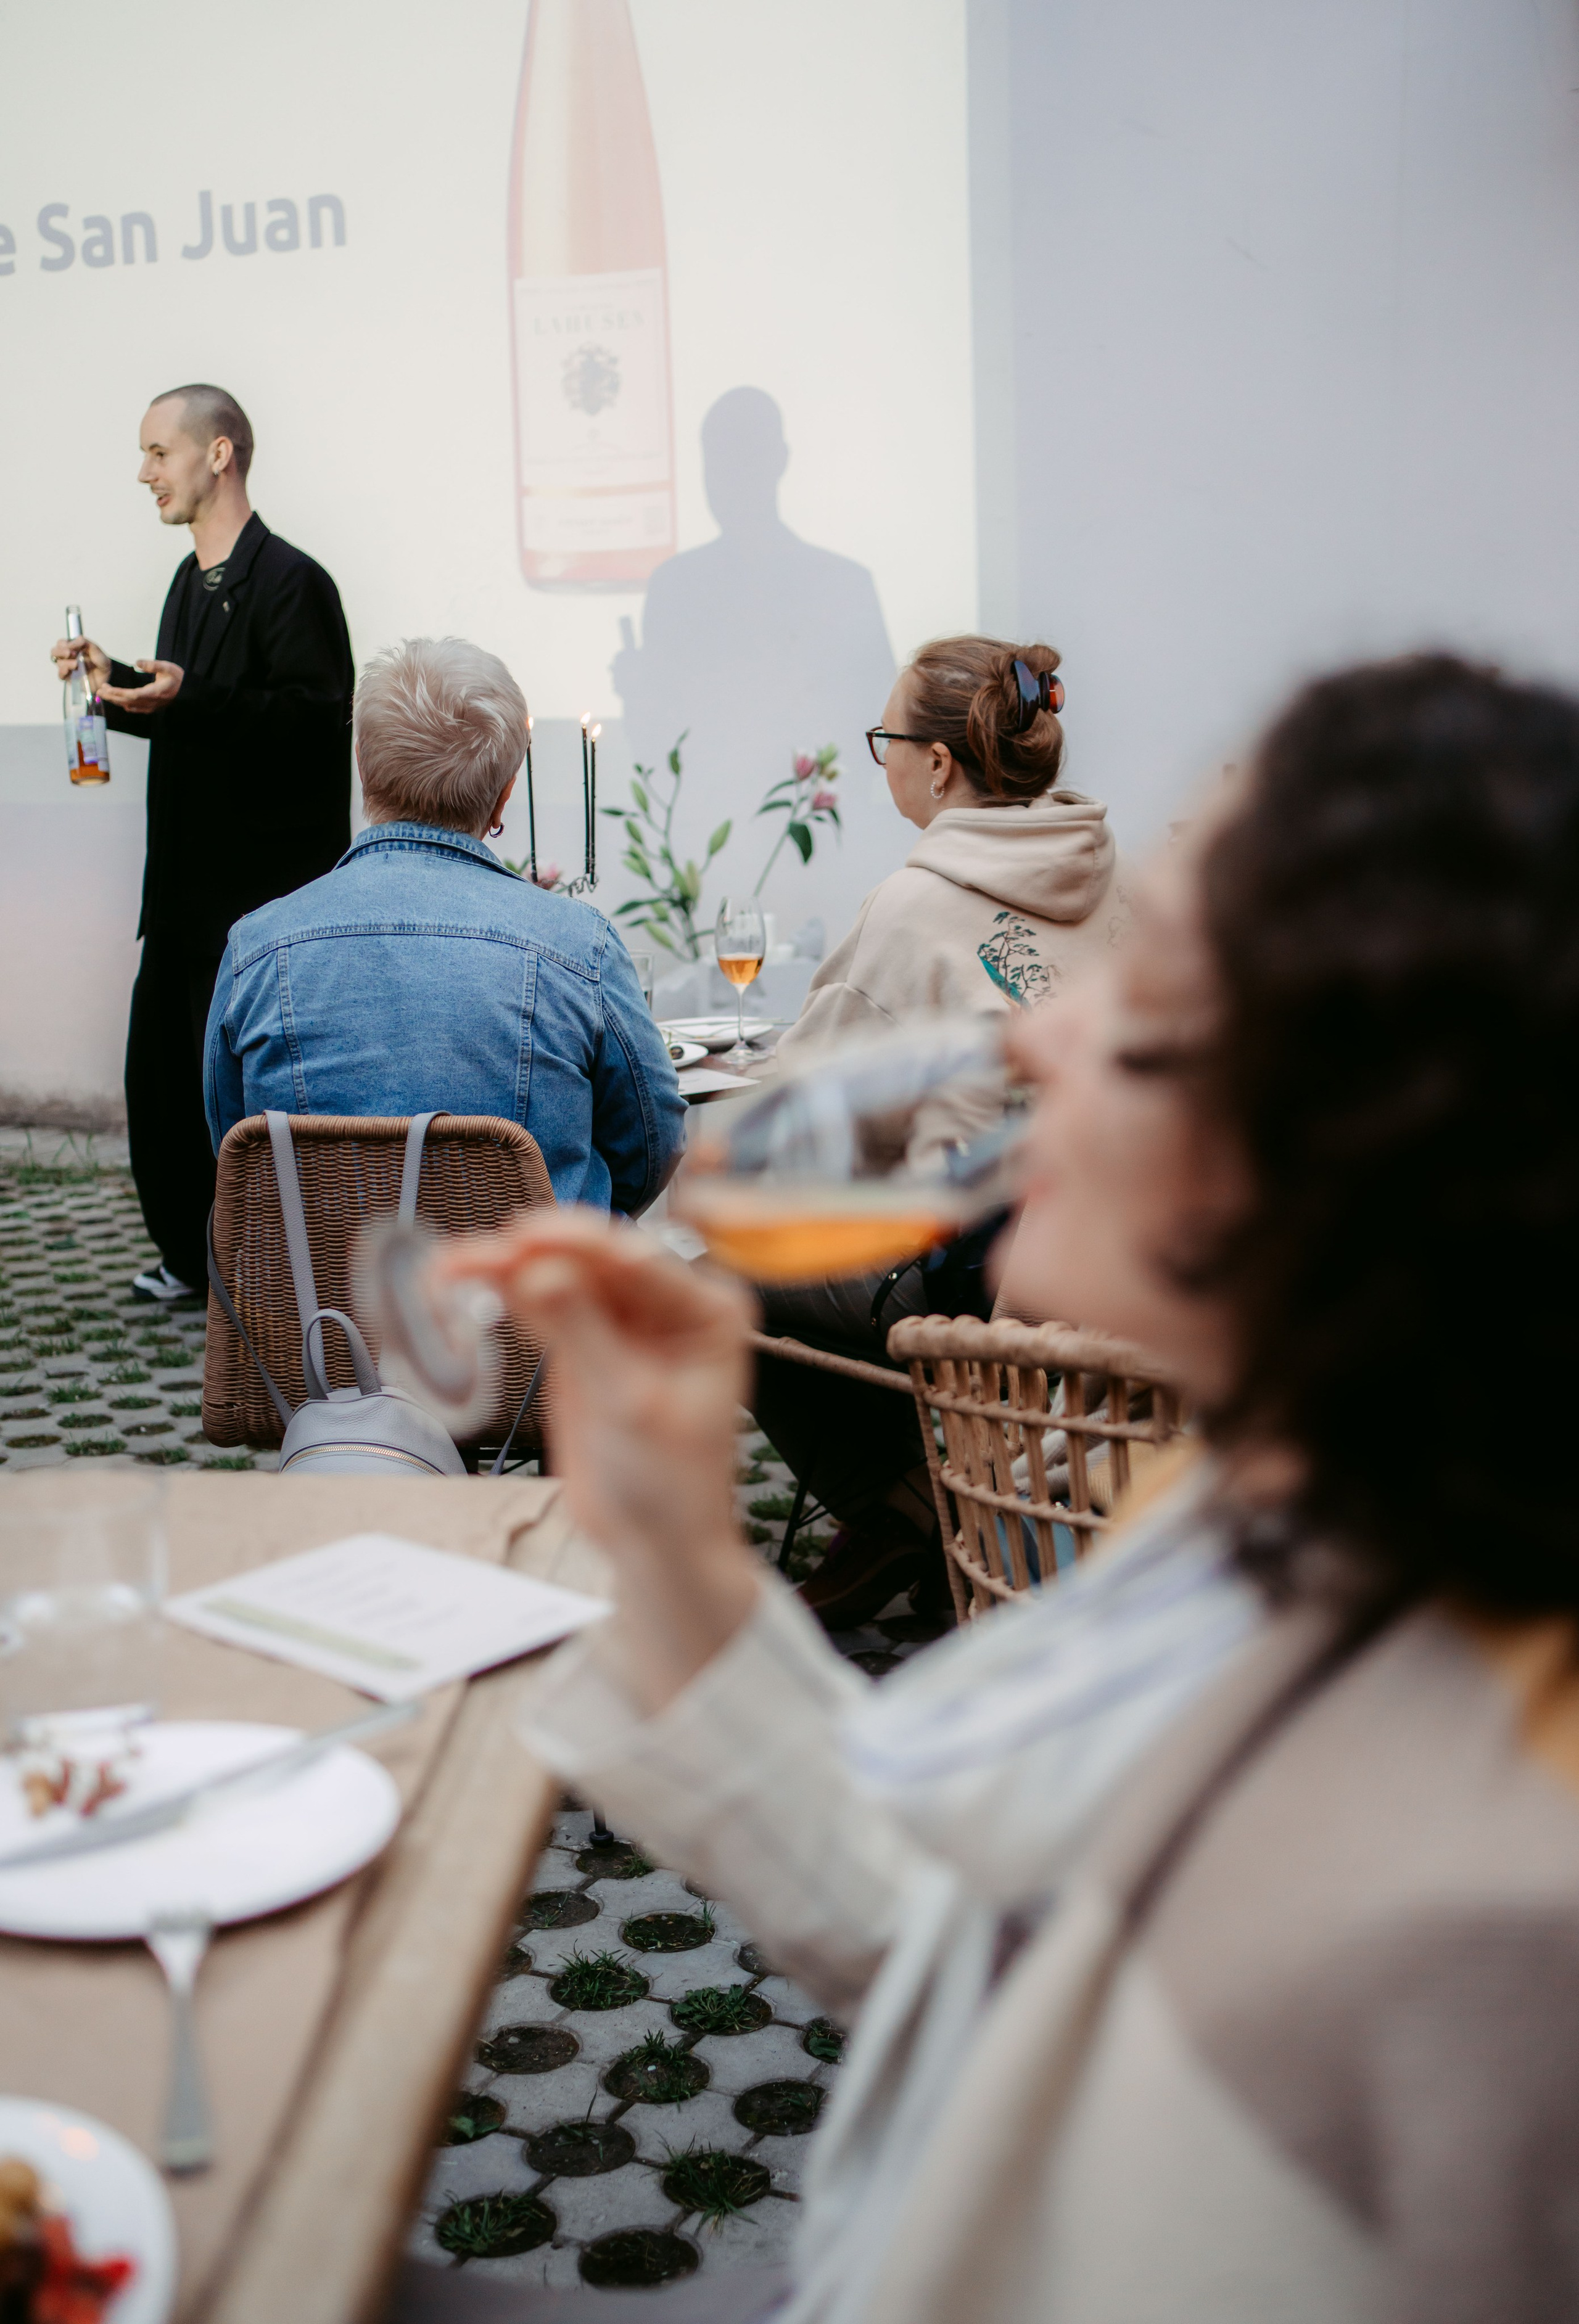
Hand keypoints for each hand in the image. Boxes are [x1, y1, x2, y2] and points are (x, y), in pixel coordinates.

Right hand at [50, 636, 109, 689]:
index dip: (65, 644)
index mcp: (73, 648)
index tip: (73, 647)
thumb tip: (77, 639)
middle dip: (60, 651)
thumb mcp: (97, 651)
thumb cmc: (101, 662)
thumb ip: (87, 643)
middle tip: (69, 653)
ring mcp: (68, 667)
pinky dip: (63, 672)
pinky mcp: (69, 678)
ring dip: (65, 662)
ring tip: (76, 664)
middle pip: (54, 651)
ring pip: (58, 662)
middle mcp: (68, 657)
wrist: (107, 677)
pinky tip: (68, 670)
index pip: (62, 643)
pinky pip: (61, 675)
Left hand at [98, 658, 183, 712]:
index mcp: (154, 692)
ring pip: (128, 706)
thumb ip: (152, 665)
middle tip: (99, 690)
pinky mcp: (150, 708)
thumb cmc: (178, 678)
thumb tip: (137, 662)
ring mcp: (150, 707)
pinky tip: (117, 699)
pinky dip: (123, 704)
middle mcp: (151, 702)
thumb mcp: (167, 667)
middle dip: (111, 696)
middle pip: (127, 702)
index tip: (107, 688)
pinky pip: (134, 708)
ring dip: (115, 700)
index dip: (118, 693)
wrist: (187, 691)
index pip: (132, 695)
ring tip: (104, 693)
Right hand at [438, 1211, 763, 1710]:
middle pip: (590, 1259)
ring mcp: (620, 1318)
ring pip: (556, 1275)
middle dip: (531, 1251)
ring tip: (448, 1266)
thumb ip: (585, 1332)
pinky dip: (501, 1295)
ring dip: (503, 1269)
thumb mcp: (630, 1404)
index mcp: (705, 1308)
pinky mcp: (581, 1341)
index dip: (575, 1243)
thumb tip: (541, 1270)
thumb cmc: (672, 1483)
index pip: (635, 1258)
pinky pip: (538, 1305)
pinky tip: (463, 1282)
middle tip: (477, 1255)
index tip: (524, 1237)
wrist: (653, 1539)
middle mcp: (666, 1302)